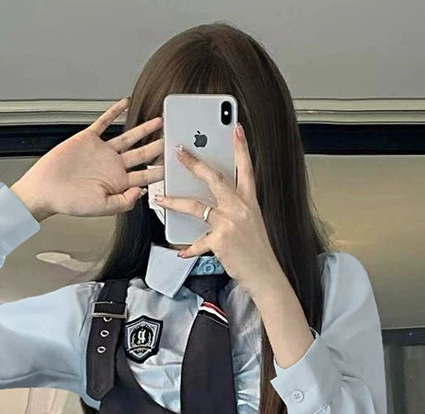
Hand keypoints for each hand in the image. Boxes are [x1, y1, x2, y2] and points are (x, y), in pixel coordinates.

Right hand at [10, 98, 163, 220]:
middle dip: (158, 147)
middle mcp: (113, 166)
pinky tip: (124, 103)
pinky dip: (114, 112)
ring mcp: (102, 151)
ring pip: (129, 138)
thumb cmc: (69, 202)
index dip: (160, 170)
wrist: (46, 189)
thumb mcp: (101, 208)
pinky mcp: (88, 139)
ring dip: (144, 129)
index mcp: (118, 183)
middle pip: (142, 154)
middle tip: (172, 139)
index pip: (145, 175)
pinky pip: (104, 122)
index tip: (174, 164)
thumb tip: (142, 191)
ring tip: (158, 121)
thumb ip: (124, 201)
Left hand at [153, 122, 283, 299]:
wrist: (265, 275)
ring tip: (160, 197)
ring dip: (174, 200)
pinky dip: (187, 248)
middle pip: (214, 178)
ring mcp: (229, 223)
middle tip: (179, 151)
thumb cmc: (257, 251)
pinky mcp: (220, 240)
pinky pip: (197, 241)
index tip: (235, 128)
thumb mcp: (252, 223)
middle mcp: (240, 208)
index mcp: (250, 201)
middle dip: (194, 163)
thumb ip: (234, 209)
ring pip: (195, 206)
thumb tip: (212, 202)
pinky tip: (179, 251)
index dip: (241, 147)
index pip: (246, 168)